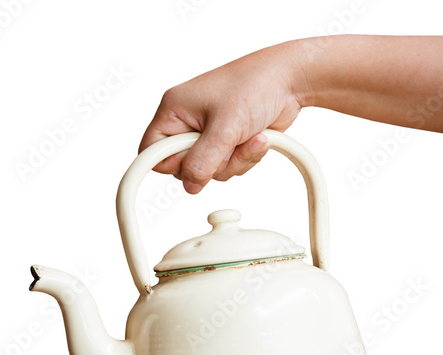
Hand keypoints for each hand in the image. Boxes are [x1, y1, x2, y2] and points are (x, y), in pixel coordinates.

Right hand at [139, 42, 309, 193]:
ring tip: (249, 137)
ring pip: (210, 171)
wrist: (289, 81)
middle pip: (185, 167)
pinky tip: (257, 139)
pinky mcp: (227, 143)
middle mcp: (188, 124)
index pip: (153, 151)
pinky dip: (245, 158)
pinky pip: (228, 167)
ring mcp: (208, 135)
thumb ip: (204, 160)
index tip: (191, 166)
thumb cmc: (255, 85)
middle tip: (228, 145)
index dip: (171, 163)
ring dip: (234, 161)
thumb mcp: (226, 126)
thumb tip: (191, 184)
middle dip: (212, 163)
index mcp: (175, 110)